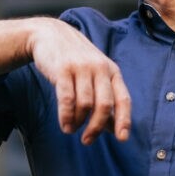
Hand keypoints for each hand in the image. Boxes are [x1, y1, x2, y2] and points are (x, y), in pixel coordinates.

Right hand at [26, 17, 131, 144]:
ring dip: (78, 122)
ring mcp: (81, 67)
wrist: (50, 35)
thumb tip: (114, 129)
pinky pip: (67, 99)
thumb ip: (105, 97)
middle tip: (87, 140)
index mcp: (112, 71)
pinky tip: (65, 124)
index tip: (122, 138)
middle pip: (104, 105)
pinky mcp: (63, 69)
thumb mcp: (95, 74)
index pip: (123, 99)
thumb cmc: (75, 61)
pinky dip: (66, 116)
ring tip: (71, 129)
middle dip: (96, 127)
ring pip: (85, 104)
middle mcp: (100, 68)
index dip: (124, 120)